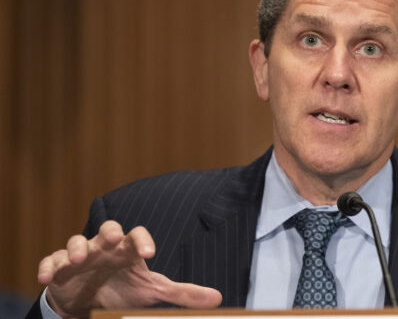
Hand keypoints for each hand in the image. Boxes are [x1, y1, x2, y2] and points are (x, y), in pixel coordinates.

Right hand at [38, 220, 221, 317]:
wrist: (90, 299)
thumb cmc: (124, 288)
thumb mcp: (153, 291)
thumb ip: (183, 293)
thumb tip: (218, 298)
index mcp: (127, 250)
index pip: (136, 236)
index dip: (143, 241)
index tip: (150, 254)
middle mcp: (105, 248)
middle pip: (106, 229)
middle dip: (107, 232)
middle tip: (110, 241)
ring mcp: (81, 257)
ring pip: (76, 242)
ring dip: (76, 248)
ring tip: (77, 260)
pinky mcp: (59, 269)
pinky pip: (51, 262)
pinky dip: (49, 266)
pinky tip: (48, 276)